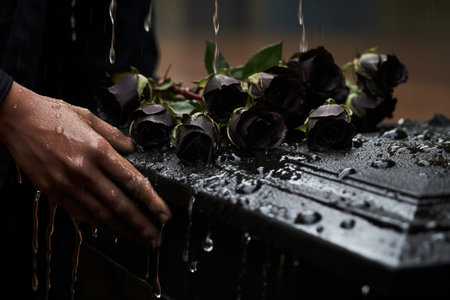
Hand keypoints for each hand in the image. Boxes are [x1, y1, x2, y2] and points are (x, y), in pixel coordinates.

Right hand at [0, 82, 170, 244]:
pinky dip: (98, 224)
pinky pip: (80, 214)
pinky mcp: (53, 192)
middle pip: (120, 204)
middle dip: (141, 224)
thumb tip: (132, 149)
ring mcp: (67, 184)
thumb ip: (114, 135)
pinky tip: (112, 230)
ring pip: (101, 214)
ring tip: (139, 239)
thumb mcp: (89, 116)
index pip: (132, 181)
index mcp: (97, 150)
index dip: (152, 202)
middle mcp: (84, 170)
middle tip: (156, 238)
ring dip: (123, 230)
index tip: (164, 215)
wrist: (15, 118)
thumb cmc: (53, 113)